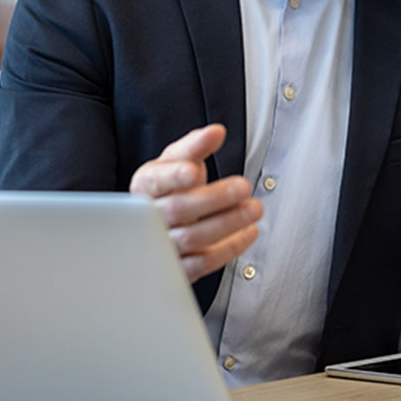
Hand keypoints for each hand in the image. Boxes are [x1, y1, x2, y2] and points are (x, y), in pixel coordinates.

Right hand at [128, 124, 262, 282]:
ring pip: (192, 238)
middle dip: (214, 198)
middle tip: (244, 186)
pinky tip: (248, 232)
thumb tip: (216, 132)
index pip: (156, 180)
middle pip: (178, 209)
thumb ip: (195, 146)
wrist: (156, 225)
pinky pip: (202, 264)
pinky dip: (229, 248)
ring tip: (253, 208)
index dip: (174, 176)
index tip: (194, 171)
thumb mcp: (176, 162)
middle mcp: (149, 218)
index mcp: (146, 186)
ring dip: (228, 223)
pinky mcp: (176, 269)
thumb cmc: (169, 189)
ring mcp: (161, 246)